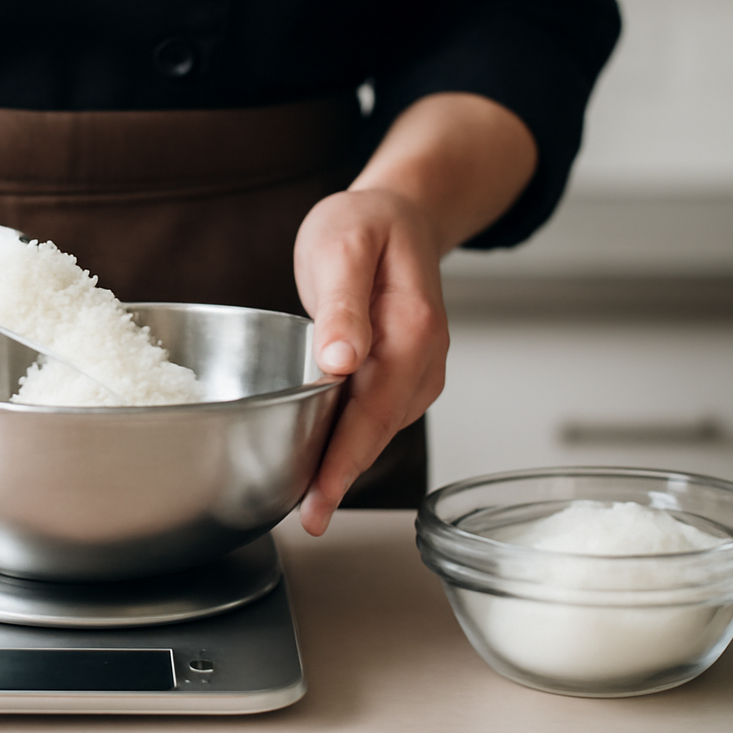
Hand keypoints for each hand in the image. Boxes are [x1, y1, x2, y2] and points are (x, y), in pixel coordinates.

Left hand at [294, 189, 448, 534]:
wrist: (399, 212)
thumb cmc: (366, 224)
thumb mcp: (345, 246)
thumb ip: (344, 304)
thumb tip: (340, 362)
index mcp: (413, 328)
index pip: (376, 409)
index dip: (345, 460)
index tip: (319, 499)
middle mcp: (424, 357)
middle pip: (379, 430)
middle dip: (342, 477)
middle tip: (309, 520)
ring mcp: (417, 369)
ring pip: (378, 428)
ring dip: (345, 463)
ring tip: (308, 503)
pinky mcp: (402, 373)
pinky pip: (375, 414)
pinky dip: (350, 439)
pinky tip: (321, 460)